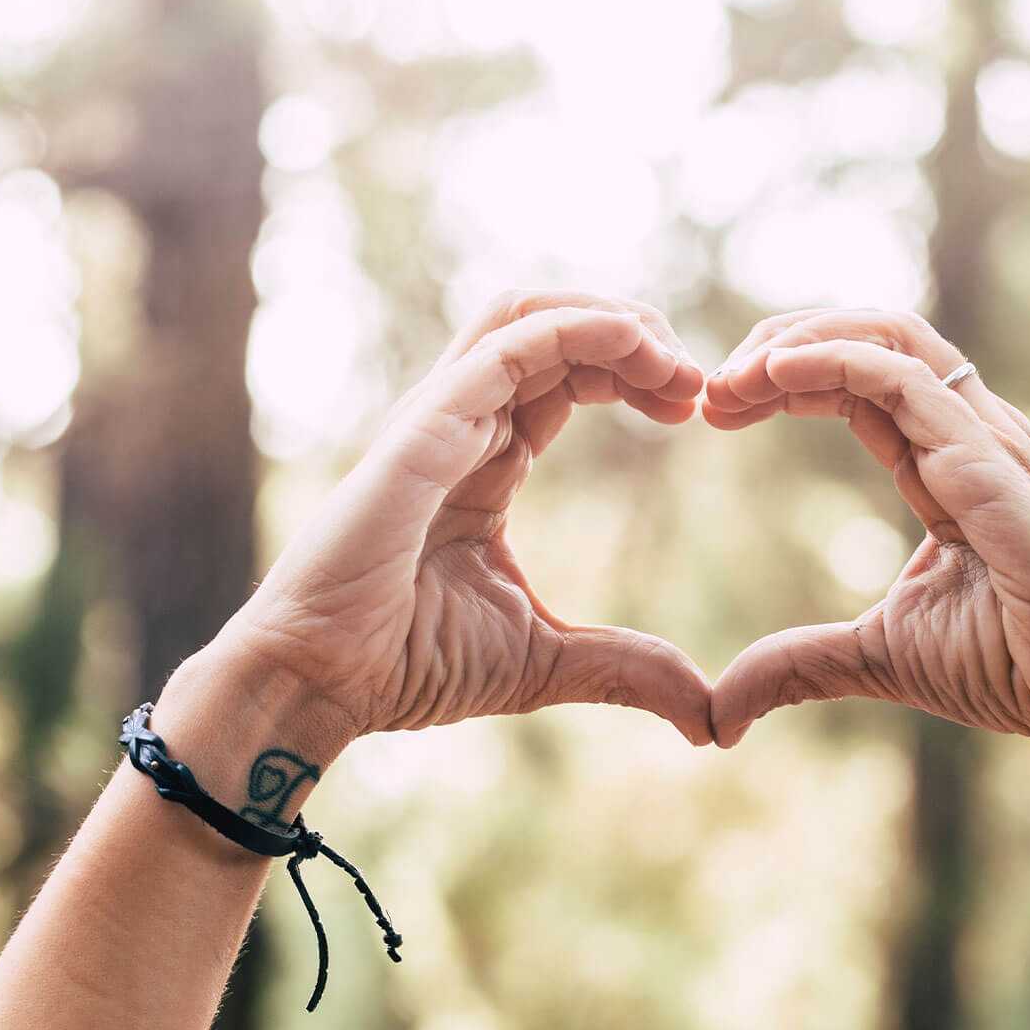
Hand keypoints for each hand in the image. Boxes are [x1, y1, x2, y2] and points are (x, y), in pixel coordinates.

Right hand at [217, 291, 713, 748]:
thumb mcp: (546, 662)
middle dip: (636, 335)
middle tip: (697, 382)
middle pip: (553, 327)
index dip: (634, 373)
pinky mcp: (423, 426)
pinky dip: (579, 330)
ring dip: (611, 318)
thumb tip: (706, 718)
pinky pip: (508, 346)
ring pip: (527, 311)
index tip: (694, 408)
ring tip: (672, 361)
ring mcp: (438, 417)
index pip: (564, 375)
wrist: (322, 683)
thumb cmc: (407, 666)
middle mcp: (459, 424)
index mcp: (482, 461)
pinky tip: (636, 352)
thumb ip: (625, 668)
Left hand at [703, 308, 1029, 750]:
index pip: (852, 385)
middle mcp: (963, 434)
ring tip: (730, 374)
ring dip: (798, 340)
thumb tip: (721, 713)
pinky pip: (902, 378)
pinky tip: (772, 375)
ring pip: (886, 336)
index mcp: (940, 463)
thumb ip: (797, 665)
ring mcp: (981, 437)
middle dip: (779, 344)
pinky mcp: (988, 458)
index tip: (711, 411)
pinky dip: (831, 360)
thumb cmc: (1012, 667)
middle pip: (865, 340)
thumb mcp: (872, 657)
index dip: (780, 382)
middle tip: (705, 384)